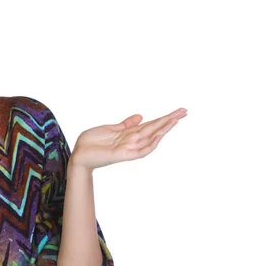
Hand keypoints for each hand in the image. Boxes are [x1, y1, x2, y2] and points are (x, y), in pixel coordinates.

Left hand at [71, 107, 187, 170]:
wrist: (79, 155)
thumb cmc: (91, 143)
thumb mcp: (110, 128)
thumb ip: (126, 124)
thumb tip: (141, 116)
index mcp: (129, 133)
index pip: (151, 124)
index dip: (164, 118)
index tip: (178, 111)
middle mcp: (132, 140)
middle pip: (155, 129)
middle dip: (169, 120)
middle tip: (185, 111)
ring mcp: (128, 148)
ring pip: (151, 138)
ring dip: (164, 129)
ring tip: (176, 119)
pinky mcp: (122, 154)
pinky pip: (140, 151)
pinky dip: (150, 144)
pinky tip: (159, 136)